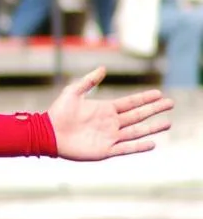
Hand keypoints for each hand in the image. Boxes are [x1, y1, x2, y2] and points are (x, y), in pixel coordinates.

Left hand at [48, 67, 172, 159]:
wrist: (47, 133)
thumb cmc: (58, 113)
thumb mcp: (73, 92)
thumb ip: (88, 81)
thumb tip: (103, 68)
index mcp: (105, 109)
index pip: (130, 103)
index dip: (144, 98)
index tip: (159, 93)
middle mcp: (111, 123)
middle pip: (138, 115)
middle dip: (154, 109)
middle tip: (170, 103)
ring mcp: (109, 137)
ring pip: (136, 132)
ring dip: (152, 128)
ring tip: (168, 123)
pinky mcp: (105, 150)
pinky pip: (125, 148)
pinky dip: (139, 146)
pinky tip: (152, 143)